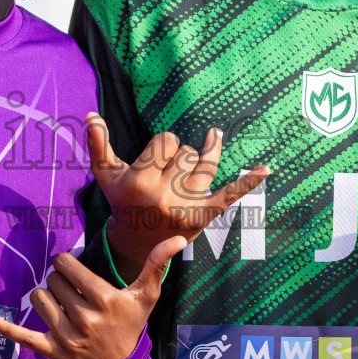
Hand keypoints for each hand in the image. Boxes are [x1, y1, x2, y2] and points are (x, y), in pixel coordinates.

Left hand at [0, 236, 184, 358]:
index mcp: (103, 299)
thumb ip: (157, 265)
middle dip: (60, 281)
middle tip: (74, 292)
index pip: (67, 264)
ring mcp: (65, 336)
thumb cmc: (131, 325)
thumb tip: (178, 238)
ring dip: (45, 298)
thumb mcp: (146, 295)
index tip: (76, 272)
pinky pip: (23, 336)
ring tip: (62, 306)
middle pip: (52, 280)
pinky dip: (6, 329)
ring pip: (38, 298)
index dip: (68, 263)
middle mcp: (84, 317)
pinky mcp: (51, 351)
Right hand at [87, 113, 266, 280]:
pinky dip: (248, 182)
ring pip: (203, 163)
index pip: (166, 141)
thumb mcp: (106, 175)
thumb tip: (91, 115)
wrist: (137, 243)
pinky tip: (266, 168)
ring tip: (186, 170)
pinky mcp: (204, 218)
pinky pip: (229, 195)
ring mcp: (186, 208)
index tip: (153, 162)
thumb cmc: (122, 201)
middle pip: (186, 151)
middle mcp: (164, 197)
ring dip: (197, 161)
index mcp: (140, 184)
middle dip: (177, 156)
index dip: (161, 146)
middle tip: (164, 176)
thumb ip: (98, 145)